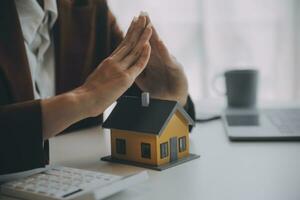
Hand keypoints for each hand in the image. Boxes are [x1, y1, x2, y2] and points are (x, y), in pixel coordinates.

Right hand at [42, 15, 151, 138]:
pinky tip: (149, 45)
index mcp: (109, 62)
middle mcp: (114, 62)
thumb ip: (105, 73)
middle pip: (128, 42)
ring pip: (134, 50)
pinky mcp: (124, 78)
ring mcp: (119, 69)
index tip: (134, 24)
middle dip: (137, 29)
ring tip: (149, 25)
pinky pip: (138, 64)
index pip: (122, 45)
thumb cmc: (88, 94)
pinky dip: (144, 54)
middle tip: (143, 17)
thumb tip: (106, 75)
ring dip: (143, 37)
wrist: (83, 100)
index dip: (130, 34)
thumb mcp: (97, 78)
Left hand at [135, 13, 188, 105]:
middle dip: (146, 27)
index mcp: (151, 60)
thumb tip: (123, 66)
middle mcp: (160, 58)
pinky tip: (159, 43)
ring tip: (150, 23)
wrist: (174, 100)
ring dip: (154, 35)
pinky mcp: (175, 69)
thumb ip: (136, 71)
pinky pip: (168, 59)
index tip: (132, 21)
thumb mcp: (144, 80)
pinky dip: (163, 51)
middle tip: (142, 13)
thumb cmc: (160, 89)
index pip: (143, 44)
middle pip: (152, 41)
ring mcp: (168, 62)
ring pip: (160, 47)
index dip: (138, 33)